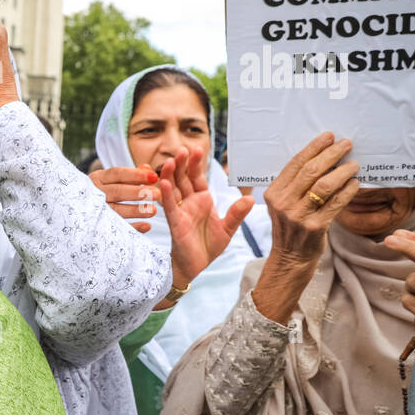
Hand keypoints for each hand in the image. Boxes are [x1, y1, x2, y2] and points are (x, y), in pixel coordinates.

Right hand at [89, 164, 161, 232]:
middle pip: (117, 191)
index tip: (154, 177)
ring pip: (117, 210)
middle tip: (157, 194)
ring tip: (153, 210)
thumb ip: (130, 175)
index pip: (117, 174)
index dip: (136, 175)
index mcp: (98, 179)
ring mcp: (95, 211)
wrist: (74, 213)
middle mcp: (94, 193)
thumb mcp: (111, 180)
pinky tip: (147, 226)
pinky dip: (132, 227)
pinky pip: (116, 227)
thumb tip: (147, 168)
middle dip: (138, 192)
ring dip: (136, 210)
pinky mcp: (97, 226)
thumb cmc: (101, 192)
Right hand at [158, 147, 253, 302]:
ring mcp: (180, 211)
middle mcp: (189, 202)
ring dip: (170, 175)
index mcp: (202, 200)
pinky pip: (169, 206)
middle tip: (182, 149)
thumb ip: (237, 213)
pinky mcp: (175, 222)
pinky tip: (164, 183)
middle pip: (183, 178)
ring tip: (170, 161)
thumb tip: (251, 198)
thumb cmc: (208, 246)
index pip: (197, 177)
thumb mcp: (228, 228)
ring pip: (173, 189)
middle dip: (182, 164)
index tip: (196, 149)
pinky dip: (166, 195)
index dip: (196, 164)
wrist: (197, 265)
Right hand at [263, 132, 360, 267]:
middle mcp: (283, 203)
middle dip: (331, 154)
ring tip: (353, 165)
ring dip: (342, 172)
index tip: (329, 137)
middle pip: (310, 171)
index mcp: (273, 192)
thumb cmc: (291, 226)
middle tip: (346, 144)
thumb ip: (295, 184)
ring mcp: (298, 215)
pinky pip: (336, 203)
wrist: (290, 257)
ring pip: (324, 186)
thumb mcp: (283, 203)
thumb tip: (323, 158)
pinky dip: (347, 191)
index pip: (295, 164)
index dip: (314, 148)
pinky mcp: (314, 227)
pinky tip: (355, 183)